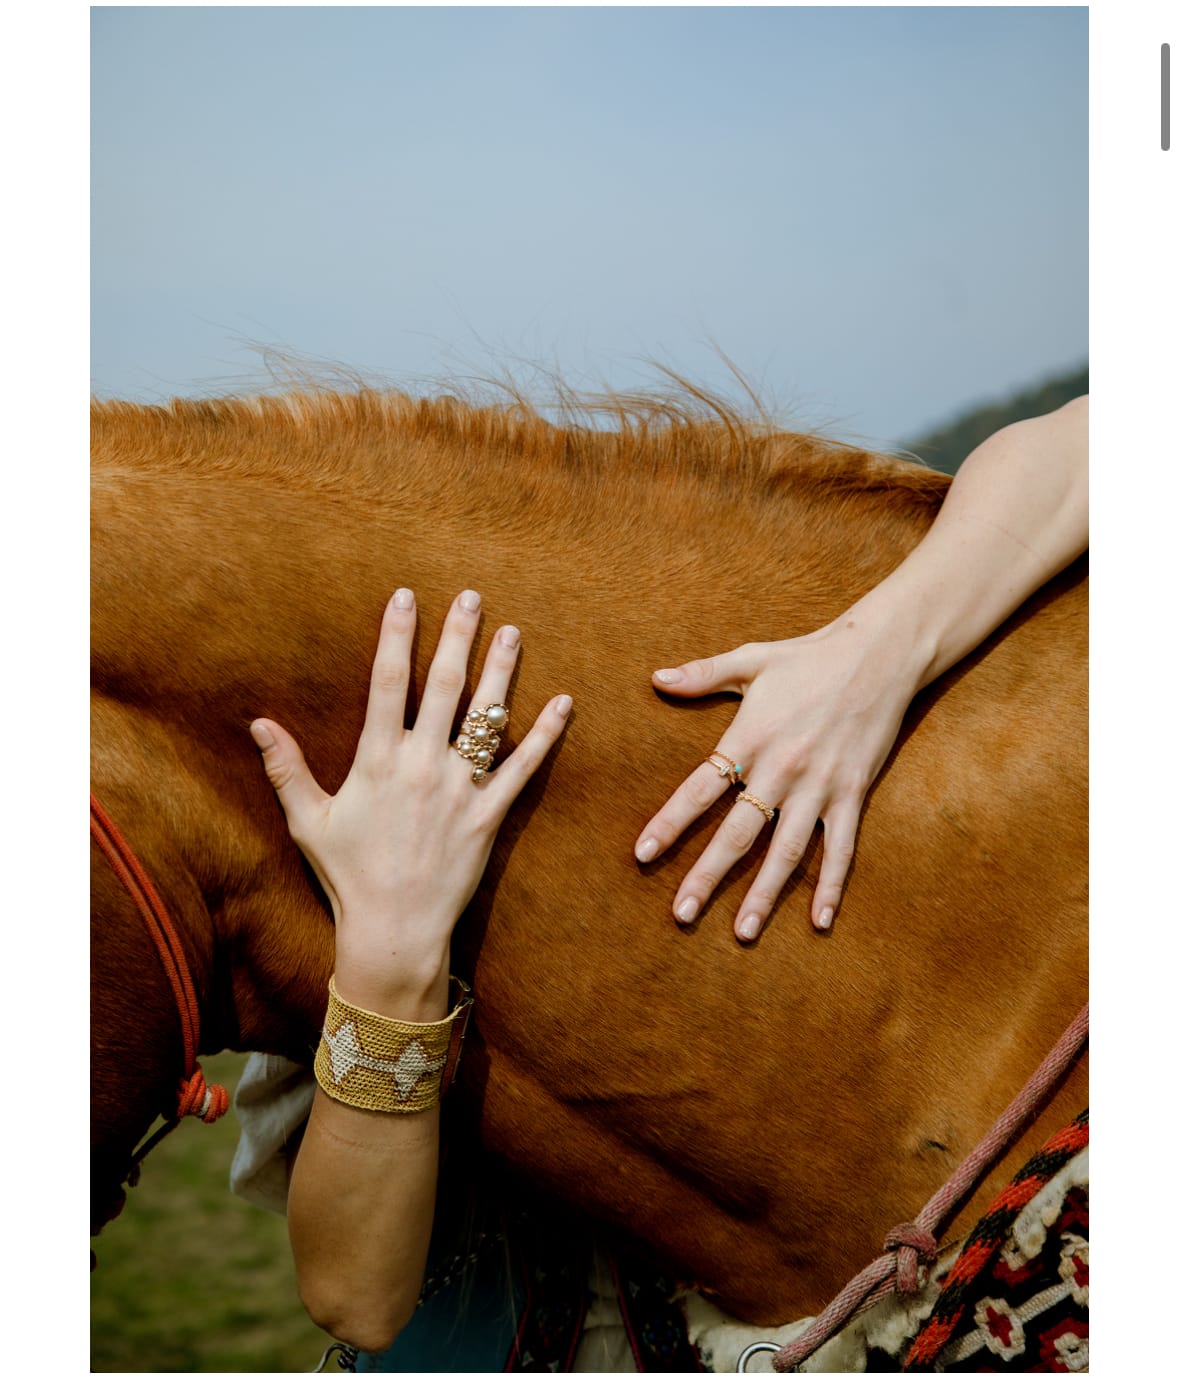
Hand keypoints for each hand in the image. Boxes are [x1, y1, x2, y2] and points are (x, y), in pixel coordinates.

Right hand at [250, 588, 571, 1011]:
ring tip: (514, 632)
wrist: (394, 930)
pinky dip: (545, 735)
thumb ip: (286, 769)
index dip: (397, 635)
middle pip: (444, 686)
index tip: (406, 597)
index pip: (388, 682)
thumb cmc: (348, 876)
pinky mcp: (490, 816)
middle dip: (457, 637)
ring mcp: (460, 790)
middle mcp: (422, 766)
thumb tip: (258, 724)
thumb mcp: (309, 821)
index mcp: (377, 761)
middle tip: (470, 597)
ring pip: (486, 719)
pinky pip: (523, 768)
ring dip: (503, 672)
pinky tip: (563, 704)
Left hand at [634, 619, 916, 939]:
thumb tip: (655, 679)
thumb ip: (702, 674)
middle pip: (738, 832)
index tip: (643, 854)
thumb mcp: (751, 659)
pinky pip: (841, 849)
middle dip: (707, 875)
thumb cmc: (809, 657)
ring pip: (787, 851)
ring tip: (741, 932)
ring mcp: (820, 786)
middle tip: (681, 914)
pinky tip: (820, 921)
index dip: (670, 821)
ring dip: (764, 894)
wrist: (881, 655)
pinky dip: (831, 885)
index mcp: (751, 736)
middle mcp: (783, 769)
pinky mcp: (853, 794)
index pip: (700, 787)